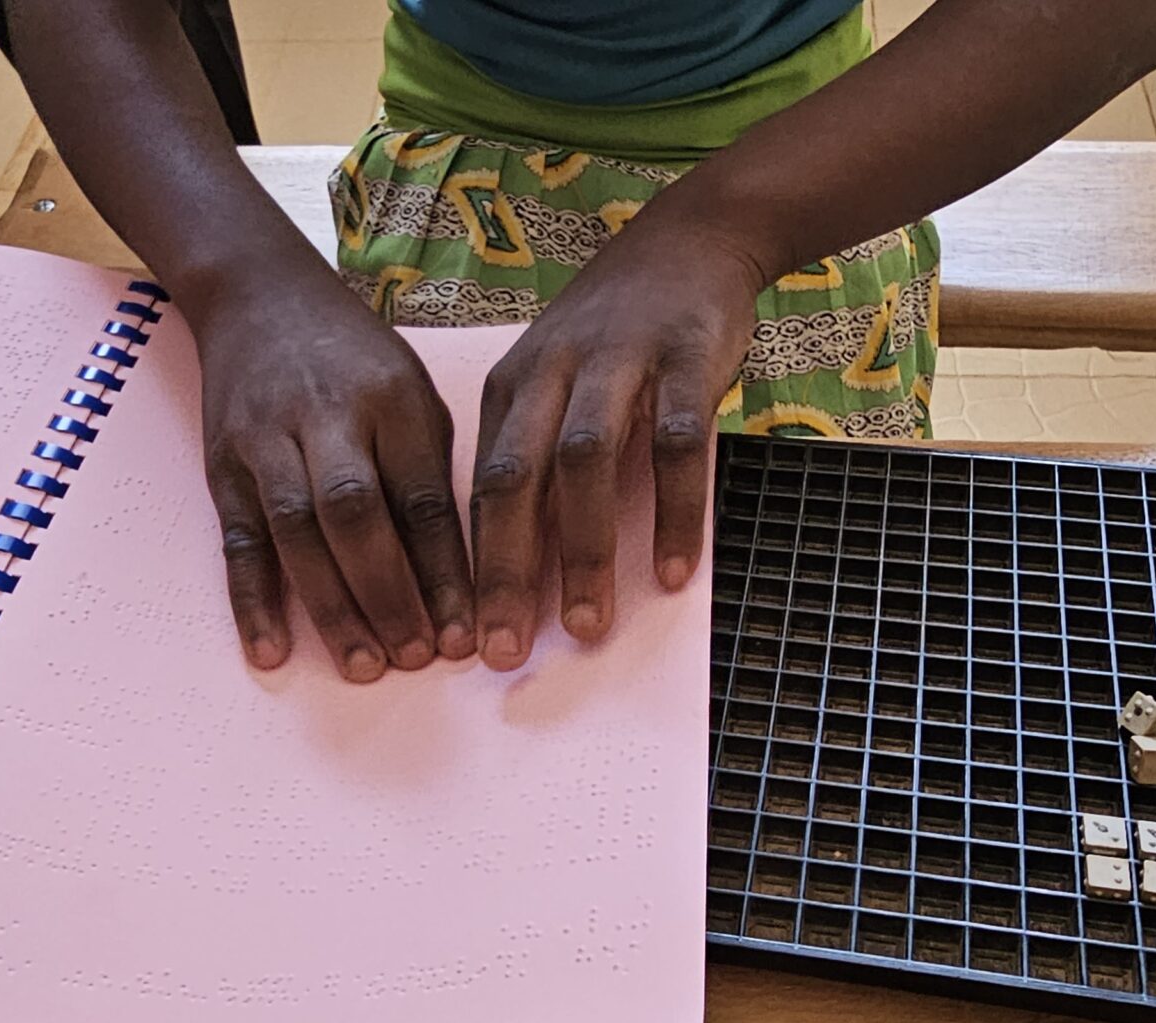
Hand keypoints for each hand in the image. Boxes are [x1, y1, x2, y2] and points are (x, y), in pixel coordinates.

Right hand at [193, 275, 475, 681]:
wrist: (258, 295)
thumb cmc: (356, 360)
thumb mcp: (412, 394)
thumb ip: (429, 474)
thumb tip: (453, 577)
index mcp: (392, 400)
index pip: (422, 497)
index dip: (444, 571)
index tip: (464, 633)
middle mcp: (327, 417)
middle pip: (355, 514)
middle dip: (388, 593)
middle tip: (414, 658)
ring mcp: (267, 441)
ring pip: (296, 532)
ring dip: (330, 606)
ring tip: (363, 666)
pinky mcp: (223, 466)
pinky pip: (238, 540)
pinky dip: (252, 599)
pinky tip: (270, 651)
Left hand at [468, 228, 764, 670]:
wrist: (692, 239)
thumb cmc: (616, 329)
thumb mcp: (553, 380)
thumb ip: (534, 455)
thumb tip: (513, 561)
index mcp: (512, 388)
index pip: (478, 489)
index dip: (469, 569)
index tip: (463, 641)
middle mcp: (553, 374)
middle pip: (514, 480)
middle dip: (505, 572)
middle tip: (504, 650)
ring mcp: (619, 364)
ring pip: (584, 464)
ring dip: (584, 549)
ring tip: (588, 626)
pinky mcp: (685, 359)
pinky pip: (676, 445)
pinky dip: (673, 511)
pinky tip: (673, 571)